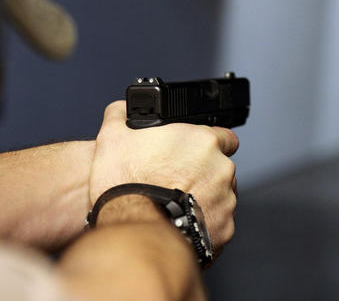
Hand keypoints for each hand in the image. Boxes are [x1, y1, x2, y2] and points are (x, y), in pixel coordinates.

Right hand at [88, 101, 238, 251]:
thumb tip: (120, 110)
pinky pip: (218, 223)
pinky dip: (203, 224)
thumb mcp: (112, 138)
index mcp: (204, 141)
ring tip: (176, 205)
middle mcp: (222, 168)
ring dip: (205, 199)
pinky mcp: (225, 228)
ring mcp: (226, 199)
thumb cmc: (126, 184)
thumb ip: (119, 116)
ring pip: (221, 197)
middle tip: (176, 182)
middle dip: (203, 174)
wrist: (134, 229)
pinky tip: (181, 222)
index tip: (195, 154)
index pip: (224, 137)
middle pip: (219, 168)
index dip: (208, 145)